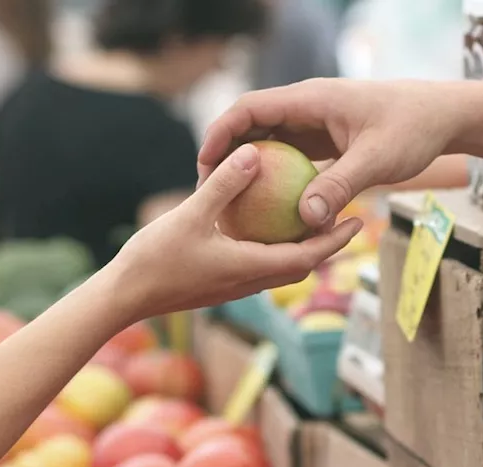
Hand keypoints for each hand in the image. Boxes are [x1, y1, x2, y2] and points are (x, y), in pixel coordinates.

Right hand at [111, 143, 362, 322]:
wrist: (124, 297)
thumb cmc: (154, 259)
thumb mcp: (190, 215)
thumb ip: (224, 185)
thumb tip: (254, 153)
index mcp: (250, 268)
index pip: (307, 257)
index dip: (335, 240)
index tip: (358, 221)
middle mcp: (249, 282)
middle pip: (301, 264)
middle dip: (327, 244)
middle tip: (348, 218)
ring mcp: (234, 286)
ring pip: (280, 267)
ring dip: (302, 248)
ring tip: (314, 219)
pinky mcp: (220, 284)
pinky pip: (258, 265)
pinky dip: (273, 248)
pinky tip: (265, 226)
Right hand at [198, 78, 462, 229]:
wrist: (442, 116)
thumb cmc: (413, 129)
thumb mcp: (377, 160)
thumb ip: (340, 186)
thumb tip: (306, 219)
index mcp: (311, 100)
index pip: (250, 108)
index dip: (221, 133)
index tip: (204, 164)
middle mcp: (307, 108)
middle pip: (252, 125)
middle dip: (227, 154)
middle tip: (208, 191)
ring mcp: (316, 123)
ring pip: (270, 142)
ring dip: (250, 168)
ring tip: (231, 203)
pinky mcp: (326, 140)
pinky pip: (291, 157)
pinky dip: (276, 178)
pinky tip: (270, 210)